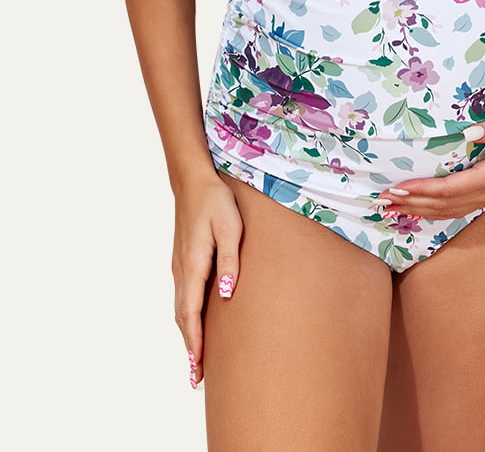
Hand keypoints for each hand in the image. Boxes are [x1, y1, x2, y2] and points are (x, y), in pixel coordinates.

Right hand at [172, 172, 242, 388]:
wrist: (193, 180)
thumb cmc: (216, 201)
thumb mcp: (231, 227)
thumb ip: (230, 261)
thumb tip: (227, 295)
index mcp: (194, 265)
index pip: (192, 314)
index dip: (195, 343)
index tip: (197, 369)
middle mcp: (182, 270)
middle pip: (182, 318)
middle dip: (189, 348)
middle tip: (195, 379)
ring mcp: (179, 266)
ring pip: (180, 309)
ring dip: (187, 335)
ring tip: (195, 361)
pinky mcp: (182, 260)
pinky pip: (182, 297)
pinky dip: (186, 318)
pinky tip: (193, 324)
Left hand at [377, 105, 484, 220]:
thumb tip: (470, 131)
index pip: (450, 189)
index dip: (422, 190)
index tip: (398, 187)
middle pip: (445, 205)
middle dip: (412, 204)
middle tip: (382, 201)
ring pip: (450, 210)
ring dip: (420, 211)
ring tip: (393, 210)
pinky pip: (459, 208)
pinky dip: (436, 210)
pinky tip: (421, 208)